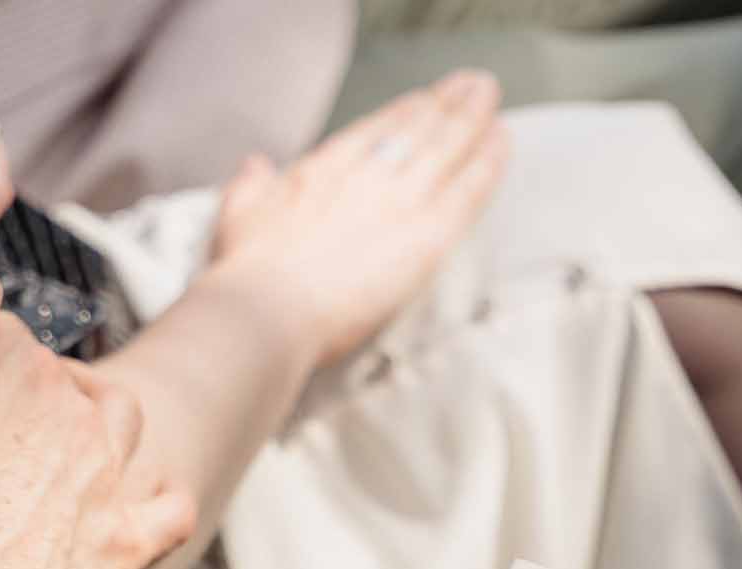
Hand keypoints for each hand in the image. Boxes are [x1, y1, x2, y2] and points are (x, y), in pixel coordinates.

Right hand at [0, 269, 194, 568]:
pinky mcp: (126, 546)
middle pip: (61, 376)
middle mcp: (81, 421)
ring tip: (50, 443)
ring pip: (120, 420)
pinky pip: (169, 509)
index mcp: (24, 375)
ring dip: (94, 417)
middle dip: (24, 389)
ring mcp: (111, 485)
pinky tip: (134, 499)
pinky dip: (158, 497)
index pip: (3, 331)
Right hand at [209, 69, 508, 368]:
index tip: (423, 101)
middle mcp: (365, 177)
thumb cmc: (248, 277)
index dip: (404, 112)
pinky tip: (502, 143)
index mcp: (324, 172)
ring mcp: (397, 203)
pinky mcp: (424, 238)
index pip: (374, 131)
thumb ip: (250, 187)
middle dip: (446, 104)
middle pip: (416, 129)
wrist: (268, 309)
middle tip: (472, 87)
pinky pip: (466, 190)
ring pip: (445, 147)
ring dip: (472, 117)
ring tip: (490, 99)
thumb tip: (254, 166)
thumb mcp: (238, 216)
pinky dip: (487, 163)